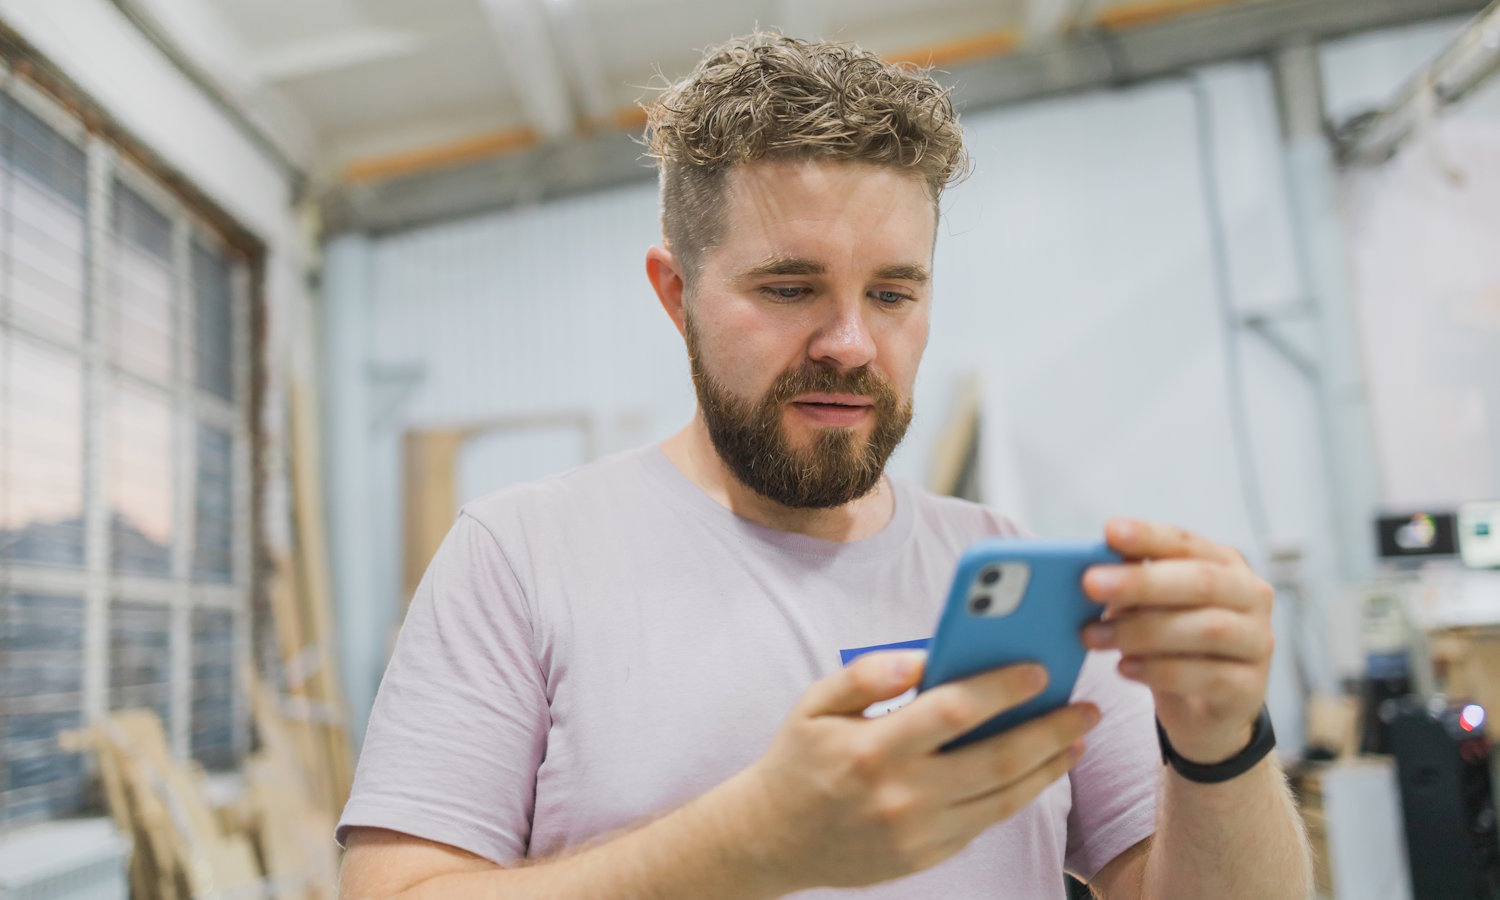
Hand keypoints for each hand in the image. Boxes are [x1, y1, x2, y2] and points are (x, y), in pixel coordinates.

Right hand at [736, 651, 1099, 891]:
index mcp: (871, 749)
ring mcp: (917, 834)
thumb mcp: (814, 705)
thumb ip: (865, 674)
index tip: (1040, 668)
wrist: (772, 839)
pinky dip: (1020, 794)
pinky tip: (1041, 769)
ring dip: (1048, 768)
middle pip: (995, 760)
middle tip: (1086, 708)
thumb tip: (921, 659)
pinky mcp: (926, 857)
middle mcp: (900, 796)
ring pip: (1002, 799)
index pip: (951, 712)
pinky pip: (986, 822)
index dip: (1000, 688)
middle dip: (1049, 731)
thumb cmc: (800, 759)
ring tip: (1077, 739)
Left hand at [1081, 518, 1274, 765]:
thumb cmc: (1174, 644)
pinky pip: (1207, 675)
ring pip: (1206, 629)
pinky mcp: (1250, 687)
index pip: (1187, 542)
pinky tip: (1125, 668)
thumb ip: (1134, 583)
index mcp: (1226, 564)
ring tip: (1094, 636)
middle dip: (1142, 581)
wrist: (1206, 710)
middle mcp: (1251, 597)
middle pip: (1201, 582)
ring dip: (1142, 631)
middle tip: (1090, 584)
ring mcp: (1258, 642)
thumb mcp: (1153, 608)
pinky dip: (1160, 671)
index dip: (1149, 536)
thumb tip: (1094, 564)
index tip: (1109, 531)